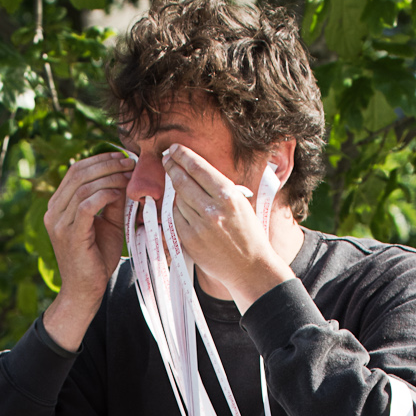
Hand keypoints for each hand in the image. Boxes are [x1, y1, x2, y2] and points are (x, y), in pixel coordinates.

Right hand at [42, 152, 132, 349]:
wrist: (85, 291)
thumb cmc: (96, 259)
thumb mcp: (107, 223)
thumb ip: (112, 200)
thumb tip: (124, 176)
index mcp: (58, 206)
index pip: (76, 171)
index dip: (99, 160)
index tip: (122, 157)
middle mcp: (54, 212)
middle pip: (79, 174)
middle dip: (107, 164)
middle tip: (129, 163)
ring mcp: (59, 224)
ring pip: (83, 187)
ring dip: (109, 178)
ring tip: (128, 178)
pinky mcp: (70, 235)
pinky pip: (86, 205)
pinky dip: (104, 195)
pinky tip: (118, 194)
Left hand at [163, 145, 292, 310]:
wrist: (249, 266)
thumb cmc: (247, 232)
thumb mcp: (239, 202)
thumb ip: (218, 188)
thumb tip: (194, 170)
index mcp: (227, 195)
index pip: (198, 168)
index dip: (182, 155)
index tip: (174, 148)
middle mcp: (212, 209)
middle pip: (183, 181)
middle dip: (172, 167)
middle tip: (166, 159)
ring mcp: (199, 226)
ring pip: (178, 200)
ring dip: (176, 192)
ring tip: (180, 188)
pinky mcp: (190, 241)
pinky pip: (177, 219)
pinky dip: (178, 212)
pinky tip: (184, 209)